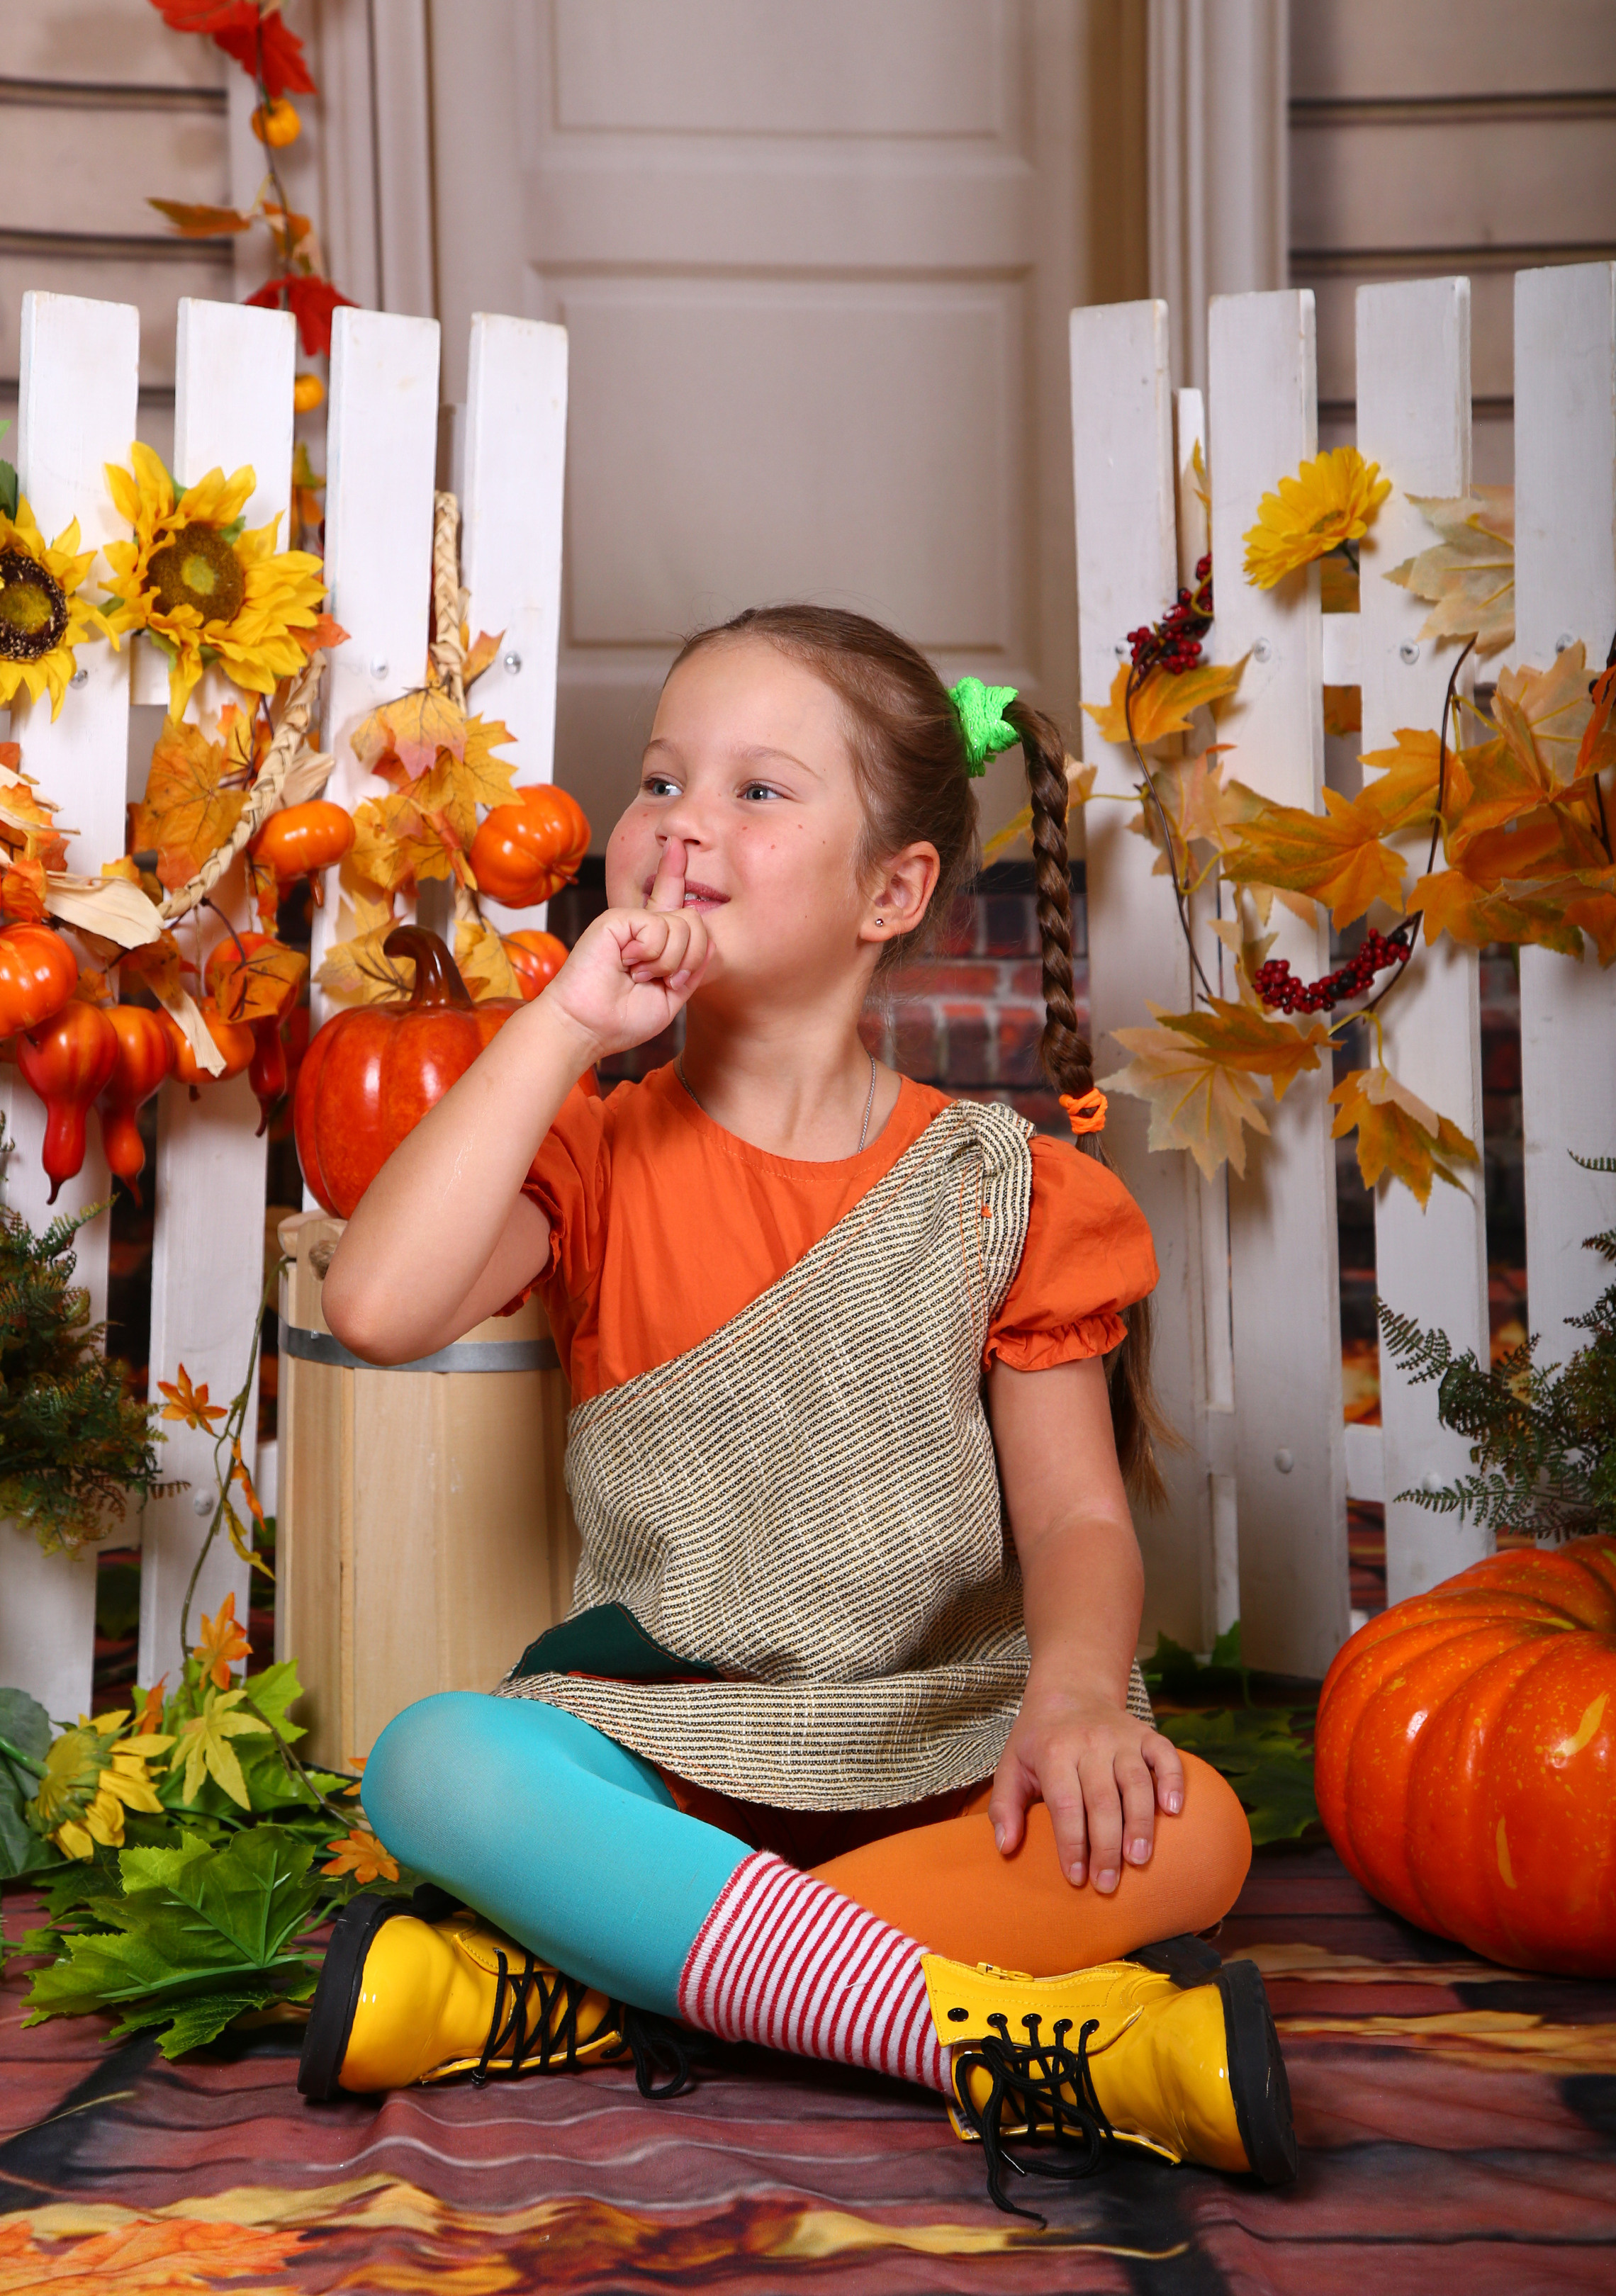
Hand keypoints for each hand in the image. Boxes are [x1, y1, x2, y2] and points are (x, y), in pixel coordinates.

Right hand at [541, 838, 711, 1060]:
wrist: (586, 1028)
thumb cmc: (620, 1019)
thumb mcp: (670, 998)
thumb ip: (692, 970)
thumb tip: (710, 941)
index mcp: (653, 942)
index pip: (671, 902)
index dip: (675, 872)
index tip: (678, 844)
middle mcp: (643, 927)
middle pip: (694, 922)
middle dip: (690, 958)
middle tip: (663, 980)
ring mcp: (630, 920)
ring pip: (682, 926)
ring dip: (668, 962)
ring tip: (639, 975)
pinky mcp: (617, 918)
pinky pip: (658, 927)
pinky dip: (650, 953)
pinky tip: (627, 963)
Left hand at [989, 1679, 1184, 1891]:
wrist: (1070, 1690)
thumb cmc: (1039, 1740)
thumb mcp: (1011, 1765)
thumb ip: (1005, 1806)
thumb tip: (1005, 1848)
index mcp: (1054, 1752)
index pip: (1065, 1804)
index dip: (1072, 1844)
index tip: (1076, 1878)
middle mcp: (1089, 1743)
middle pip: (1103, 1799)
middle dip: (1106, 1846)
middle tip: (1108, 1883)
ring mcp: (1121, 1737)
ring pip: (1136, 1782)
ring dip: (1140, 1823)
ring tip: (1139, 1859)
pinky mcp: (1146, 1734)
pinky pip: (1165, 1756)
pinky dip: (1173, 1781)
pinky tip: (1174, 1810)